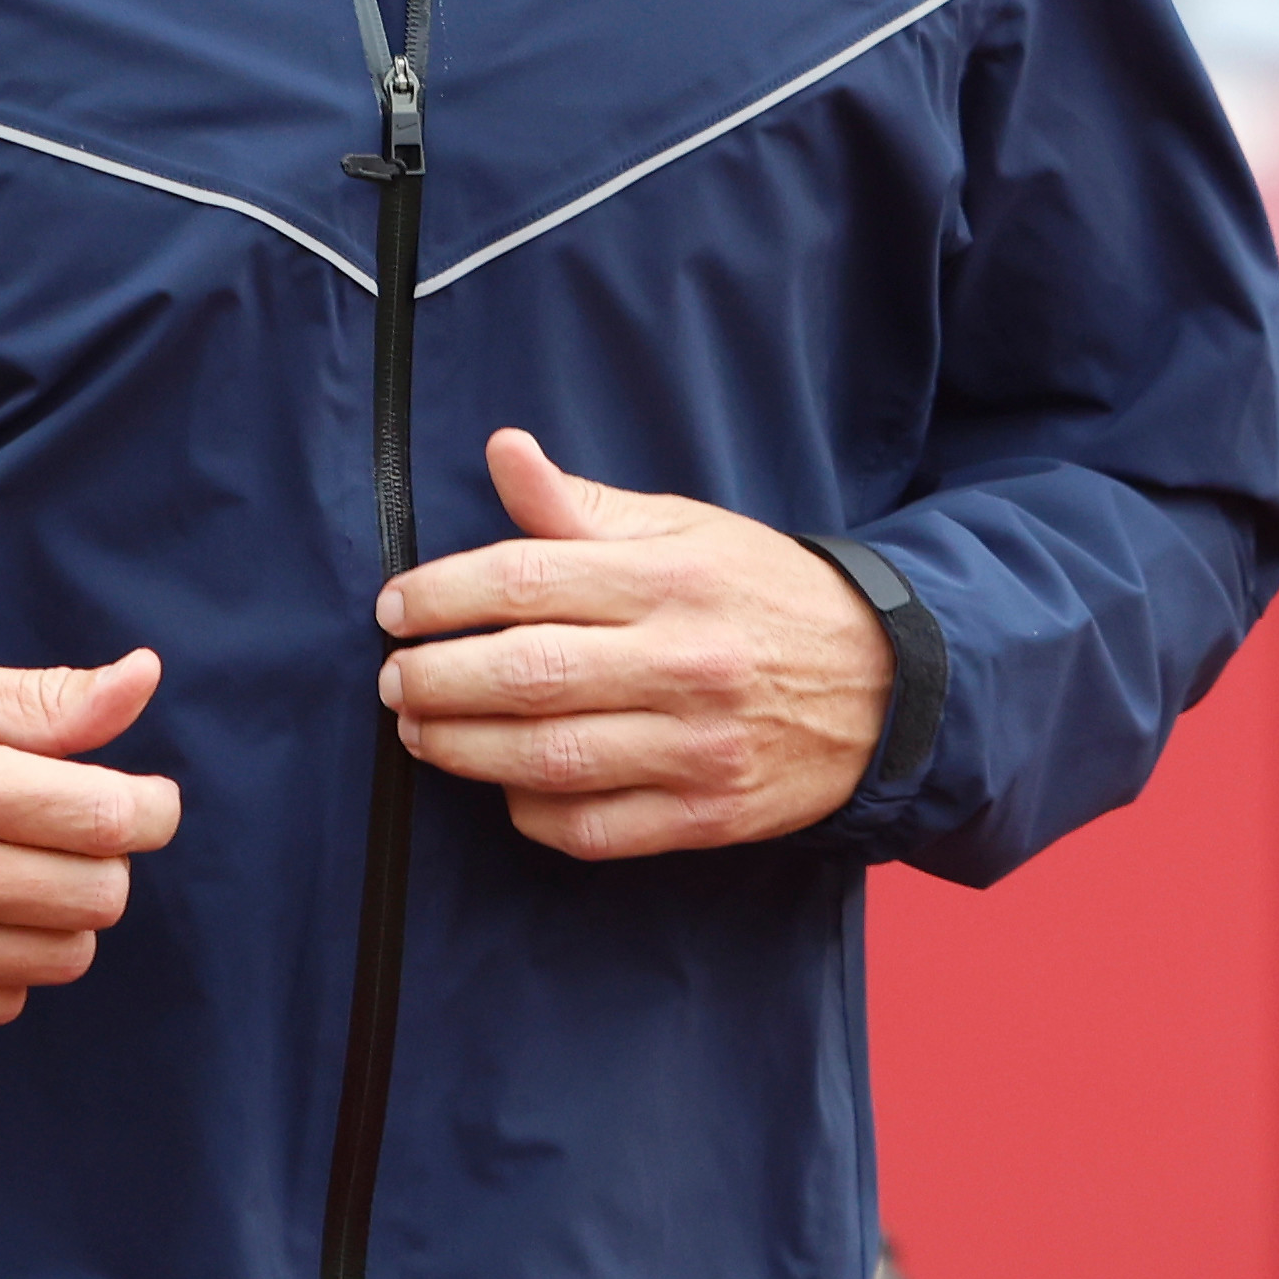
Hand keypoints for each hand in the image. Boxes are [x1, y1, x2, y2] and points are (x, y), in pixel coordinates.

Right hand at [0, 651, 177, 1033]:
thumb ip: (45, 699)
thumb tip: (144, 678)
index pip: (111, 818)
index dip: (150, 808)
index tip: (139, 799)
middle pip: (102, 895)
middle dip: (103, 858)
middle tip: (61, 833)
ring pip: (65, 957)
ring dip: (59, 914)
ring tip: (11, 874)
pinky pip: (7, 1002)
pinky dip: (6, 963)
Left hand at [377, 430, 887, 859]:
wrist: (884, 685)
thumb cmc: (763, 596)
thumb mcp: (685, 530)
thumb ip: (583, 505)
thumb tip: (503, 450)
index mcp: (671, 579)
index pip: (527, 579)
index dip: (442, 595)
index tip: (396, 608)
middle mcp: (684, 662)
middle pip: (525, 674)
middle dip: (435, 679)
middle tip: (394, 678)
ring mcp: (696, 747)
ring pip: (548, 758)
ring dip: (463, 749)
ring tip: (420, 732)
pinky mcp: (706, 815)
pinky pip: (592, 828)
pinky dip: (531, 812)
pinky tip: (504, 784)